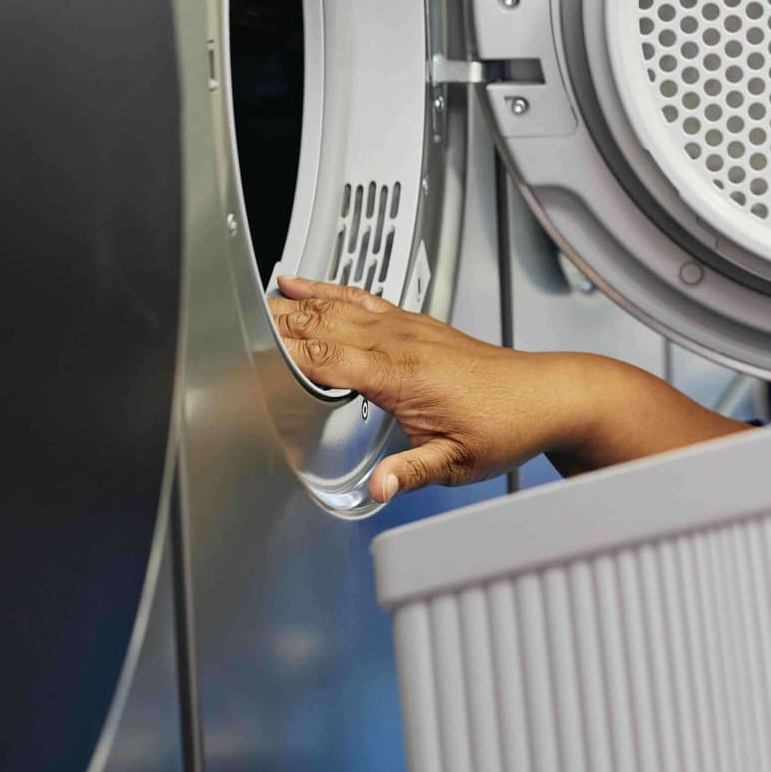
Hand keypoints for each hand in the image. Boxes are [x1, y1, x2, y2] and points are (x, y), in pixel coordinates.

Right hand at [269, 275, 594, 502]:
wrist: (548, 395)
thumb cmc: (508, 424)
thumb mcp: (458, 462)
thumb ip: (412, 472)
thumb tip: (379, 489)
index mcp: (403, 376)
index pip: (327, 359)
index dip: (282, 357)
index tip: (242, 359)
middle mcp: (401, 343)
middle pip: (321, 326)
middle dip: (271, 326)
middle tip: (222, 327)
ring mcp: (407, 328)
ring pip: (335, 306)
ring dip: (290, 304)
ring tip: (244, 302)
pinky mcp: (414, 324)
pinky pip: (360, 298)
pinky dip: (325, 288)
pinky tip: (300, 282)